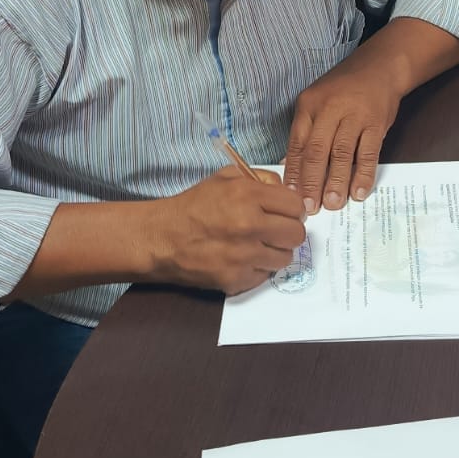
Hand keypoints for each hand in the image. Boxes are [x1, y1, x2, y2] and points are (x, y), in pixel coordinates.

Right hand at [160, 167, 306, 294]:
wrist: (161, 239)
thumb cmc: (192, 207)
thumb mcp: (224, 178)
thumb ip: (259, 179)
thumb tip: (286, 192)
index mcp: (247, 195)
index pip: (296, 205)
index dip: (293, 209)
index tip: (286, 212)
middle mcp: (249, 225)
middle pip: (297, 233)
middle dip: (289, 231)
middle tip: (275, 230)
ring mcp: (244, 255)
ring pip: (286, 257)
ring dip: (275, 251)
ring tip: (258, 245)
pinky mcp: (237, 279)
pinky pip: (265, 274)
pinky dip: (258, 268)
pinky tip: (242, 258)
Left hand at [285, 66, 400, 213]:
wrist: (380, 68)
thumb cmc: (344, 89)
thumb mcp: (317, 102)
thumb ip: (305, 133)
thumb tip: (289, 167)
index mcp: (309, 105)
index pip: (298, 143)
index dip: (294, 172)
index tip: (291, 195)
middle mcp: (330, 109)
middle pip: (317, 151)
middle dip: (312, 182)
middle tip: (310, 207)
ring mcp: (355, 116)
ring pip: (342, 154)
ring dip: (337, 182)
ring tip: (333, 204)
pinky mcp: (377, 123)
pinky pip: (369, 153)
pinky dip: (364, 175)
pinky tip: (359, 192)